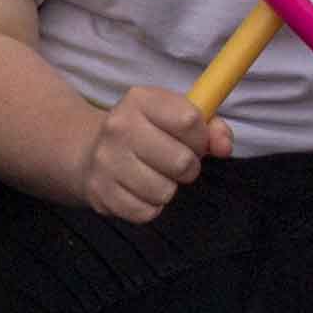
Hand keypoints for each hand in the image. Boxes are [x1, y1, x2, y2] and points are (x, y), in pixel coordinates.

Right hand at [80, 85, 226, 223]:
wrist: (88, 151)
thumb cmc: (145, 132)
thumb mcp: (175, 115)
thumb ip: (210, 127)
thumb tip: (224, 147)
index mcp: (140, 100)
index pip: (189, 120)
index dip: (201, 137)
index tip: (193, 141)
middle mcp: (119, 127)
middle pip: (181, 161)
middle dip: (188, 167)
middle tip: (175, 163)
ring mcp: (106, 161)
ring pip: (164, 191)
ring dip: (167, 188)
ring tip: (155, 176)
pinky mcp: (100, 192)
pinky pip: (146, 212)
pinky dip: (149, 206)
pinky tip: (139, 190)